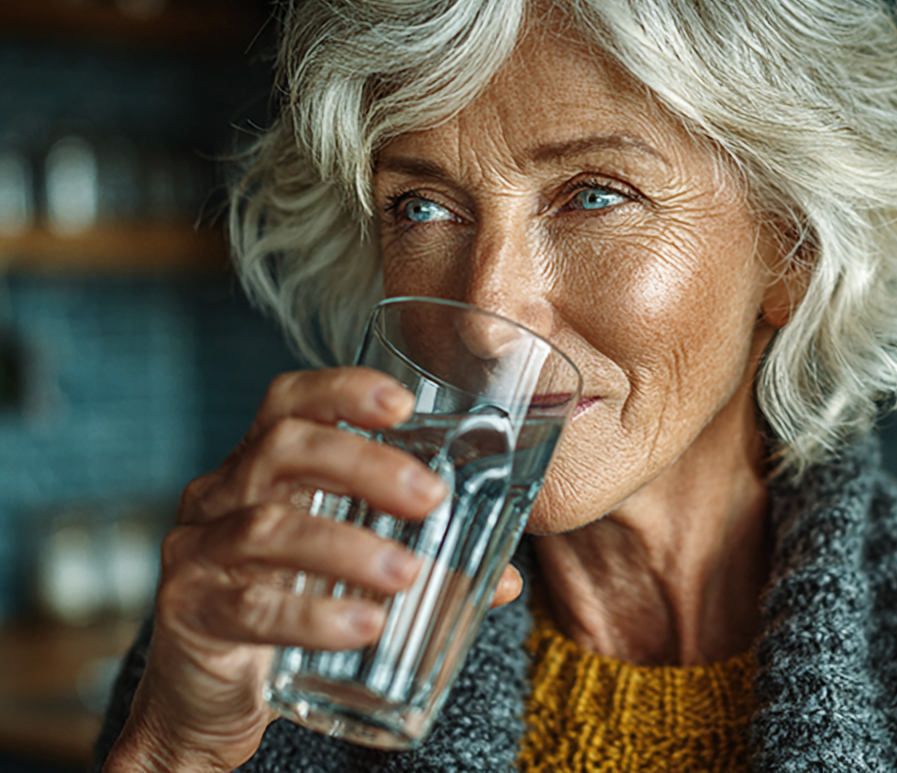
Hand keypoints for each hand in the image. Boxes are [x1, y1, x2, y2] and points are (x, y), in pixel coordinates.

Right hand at [103, 367, 523, 772]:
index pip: (288, 402)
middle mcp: (219, 497)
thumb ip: (422, 566)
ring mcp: (199, 553)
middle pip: (284, 449)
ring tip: (407, 573)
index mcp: (259, 469)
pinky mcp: (191, 614)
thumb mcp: (344, 576)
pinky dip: (313, 615)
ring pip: (268, 527)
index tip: (403, 404)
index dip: (341, 390)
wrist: (204, 704)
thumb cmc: (284, 615)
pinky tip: (363, 626)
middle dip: (363, 463)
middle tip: (429, 497)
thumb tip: (508, 581)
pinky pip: (251, 608)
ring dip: (347, 545)